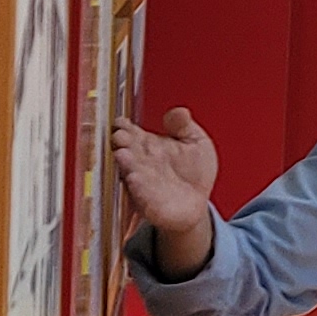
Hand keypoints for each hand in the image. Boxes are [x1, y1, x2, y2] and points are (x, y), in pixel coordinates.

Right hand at [112, 108, 219, 268]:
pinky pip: (141, 194)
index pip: (132, 133)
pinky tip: (135, 178)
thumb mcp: (195, 142)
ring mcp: (142, 182)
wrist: (196, 204)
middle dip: (123, 143)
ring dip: (127, 164)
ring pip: (131, 171)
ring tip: (122, 154)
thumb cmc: (192, 173)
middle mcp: (141, 163)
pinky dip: (138, 186)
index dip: (126, 127)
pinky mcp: (147, 202)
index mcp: (148, 145)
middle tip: (120, 136)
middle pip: (128, 149)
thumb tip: (180, 112)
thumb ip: (184, 126)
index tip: (122, 122)